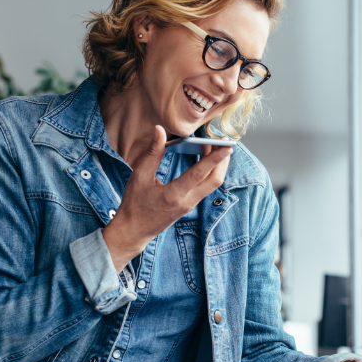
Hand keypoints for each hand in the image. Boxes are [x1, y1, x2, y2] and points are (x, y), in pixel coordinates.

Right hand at [102, 125, 231, 270]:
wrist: (134, 231)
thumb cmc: (134, 204)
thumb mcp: (139, 176)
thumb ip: (152, 153)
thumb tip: (159, 130)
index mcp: (174, 195)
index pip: (199, 174)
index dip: (214, 159)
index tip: (227, 147)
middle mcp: (187, 201)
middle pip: (215, 180)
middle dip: (223, 160)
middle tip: (225, 142)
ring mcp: (191, 204)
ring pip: (213, 184)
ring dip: (218, 165)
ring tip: (216, 146)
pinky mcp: (190, 204)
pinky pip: (206, 186)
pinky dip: (209, 171)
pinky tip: (205, 158)